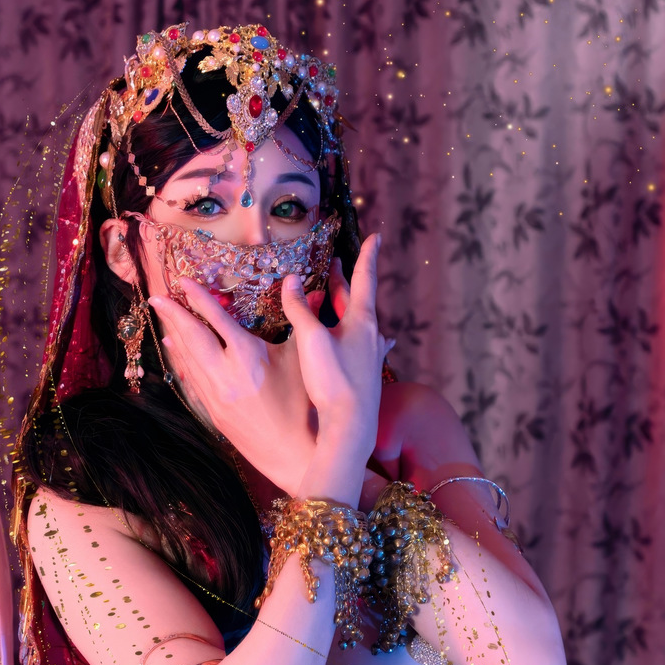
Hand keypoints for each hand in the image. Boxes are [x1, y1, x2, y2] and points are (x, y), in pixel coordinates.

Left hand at [148, 280, 325, 494]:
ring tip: (163, 317)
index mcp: (247, 355)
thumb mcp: (303, 357)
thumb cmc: (306, 404)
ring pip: (188, 359)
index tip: (184, 283)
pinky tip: (175, 350)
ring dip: (174, 336)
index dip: (198, 299)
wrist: (295, 454)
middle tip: (157, 297)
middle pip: (192, 337)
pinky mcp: (214, 413)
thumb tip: (299, 284)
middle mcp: (225, 373)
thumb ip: (297, 318)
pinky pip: (192, 381)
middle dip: (173, 315)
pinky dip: (182, 362)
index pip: (216, 319)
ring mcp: (216, 395)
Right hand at [280, 234, 393, 461]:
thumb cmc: (334, 382)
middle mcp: (371, 335)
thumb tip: (290, 281)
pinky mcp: (365, 375)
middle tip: (336, 265)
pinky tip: (365, 342)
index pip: (364, 279)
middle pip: (357, 301)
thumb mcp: (311, 340)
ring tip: (336, 298)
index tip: (374, 237)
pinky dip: (352, 334)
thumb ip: (300, 309)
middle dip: (345, 282)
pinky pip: (359, 344)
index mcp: (362, 320)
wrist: (352, 426)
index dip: (366, 257)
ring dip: (345, 308)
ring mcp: (370, 356)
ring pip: (358, 323)